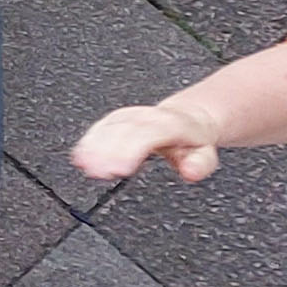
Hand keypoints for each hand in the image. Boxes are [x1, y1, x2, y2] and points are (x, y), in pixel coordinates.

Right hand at [72, 104, 222, 184]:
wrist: (189, 118)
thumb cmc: (193, 140)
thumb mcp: (206, 154)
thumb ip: (200, 164)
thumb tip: (190, 171)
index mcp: (170, 124)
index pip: (147, 135)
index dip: (130, 151)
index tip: (119, 169)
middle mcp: (147, 117)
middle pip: (123, 130)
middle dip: (106, 150)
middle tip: (94, 171)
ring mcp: (131, 115)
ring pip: (109, 126)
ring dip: (93, 145)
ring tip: (82, 164)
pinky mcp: (118, 118)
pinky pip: (101, 125)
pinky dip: (89, 140)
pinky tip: (80, 154)